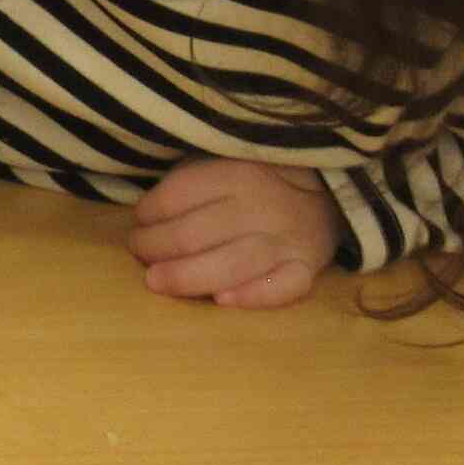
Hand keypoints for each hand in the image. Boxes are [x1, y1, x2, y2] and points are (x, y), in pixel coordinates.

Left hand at [126, 157, 342, 309]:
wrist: (325, 196)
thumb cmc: (257, 181)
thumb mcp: (224, 162)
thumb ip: (190, 183)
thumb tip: (144, 215)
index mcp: (237, 172)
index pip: (179, 195)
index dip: (149, 212)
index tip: (138, 223)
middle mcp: (261, 205)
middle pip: (196, 233)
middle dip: (156, 247)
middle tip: (140, 254)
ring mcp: (286, 240)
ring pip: (232, 263)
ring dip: (187, 276)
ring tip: (157, 282)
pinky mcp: (306, 269)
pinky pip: (284, 287)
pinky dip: (254, 296)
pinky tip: (222, 301)